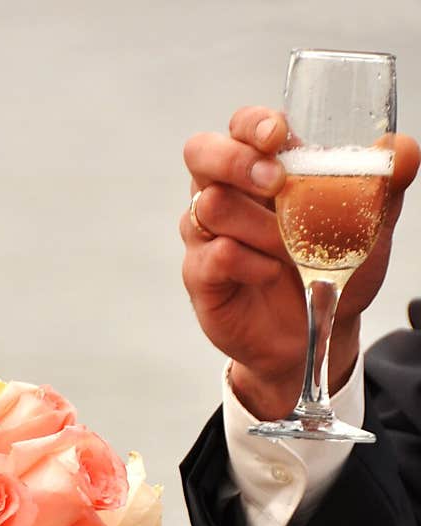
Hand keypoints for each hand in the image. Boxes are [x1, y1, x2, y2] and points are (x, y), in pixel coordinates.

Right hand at [180, 106, 420, 419]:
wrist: (321, 328)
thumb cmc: (335, 268)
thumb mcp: (368, 227)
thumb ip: (383, 187)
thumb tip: (403, 150)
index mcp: (263, 168)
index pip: (242, 126)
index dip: (253, 123)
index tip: (278, 135)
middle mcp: (228, 194)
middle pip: (200, 153)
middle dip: (234, 160)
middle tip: (276, 182)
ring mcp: (208, 235)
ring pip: (209, 207)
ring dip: (257, 224)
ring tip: (289, 249)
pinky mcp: (200, 276)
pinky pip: (214, 256)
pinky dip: (248, 263)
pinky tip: (270, 274)